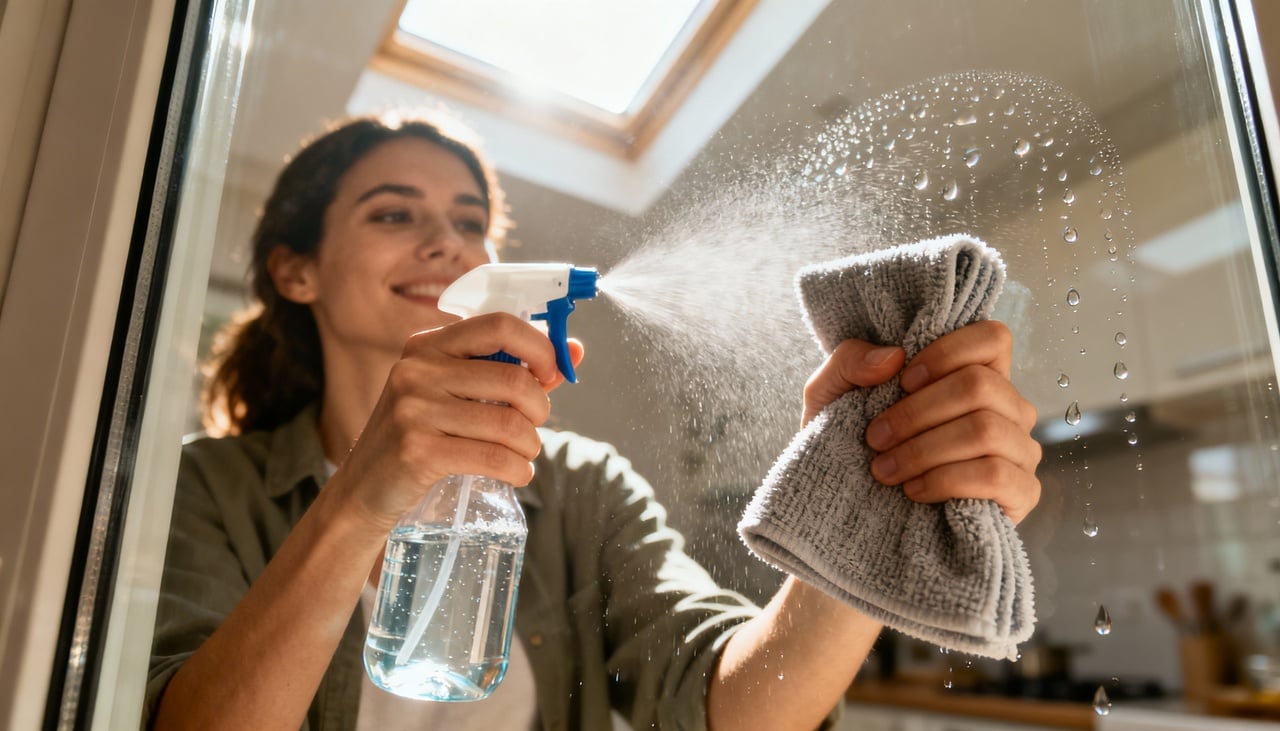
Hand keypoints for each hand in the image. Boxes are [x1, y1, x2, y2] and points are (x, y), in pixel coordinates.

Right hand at [331, 313, 584, 530]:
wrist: (364, 489)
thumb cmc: (421, 436)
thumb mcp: (455, 395)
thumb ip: (511, 370)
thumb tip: (574, 350)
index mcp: (427, 345)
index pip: (500, 324)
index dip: (540, 346)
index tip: (552, 372)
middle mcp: (417, 370)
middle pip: (513, 378)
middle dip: (539, 408)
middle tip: (536, 425)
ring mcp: (413, 409)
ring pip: (508, 423)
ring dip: (530, 445)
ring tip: (523, 454)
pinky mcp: (416, 450)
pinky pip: (493, 457)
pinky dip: (517, 469)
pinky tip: (517, 473)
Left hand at [803, 321, 1040, 523]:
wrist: (851, 504)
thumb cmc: (853, 439)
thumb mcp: (832, 393)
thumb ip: (850, 361)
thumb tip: (893, 357)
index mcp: (977, 373)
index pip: (992, 338)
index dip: (947, 353)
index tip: (904, 381)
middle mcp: (1009, 407)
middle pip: (979, 385)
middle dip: (916, 413)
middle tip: (876, 438)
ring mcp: (1021, 449)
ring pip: (986, 430)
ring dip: (924, 450)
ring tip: (885, 470)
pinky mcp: (1022, 493)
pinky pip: (996, 475)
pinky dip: (946, 480)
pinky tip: (914, 491)